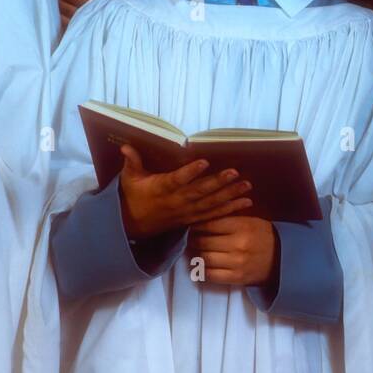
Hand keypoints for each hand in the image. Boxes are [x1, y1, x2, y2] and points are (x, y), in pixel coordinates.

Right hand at [117, 145, 252, 239]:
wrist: (132, 226)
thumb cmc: (133, 196)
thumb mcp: (129, 179)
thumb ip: (132, 162)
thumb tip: (126, 146)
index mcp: (161, 189)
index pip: (177, 180)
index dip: (190, 172)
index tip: (204, 162)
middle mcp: (176, 201)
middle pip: (200, 193)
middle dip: (218, 183)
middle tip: (235, 172)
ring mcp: (186, 212)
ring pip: (211, 204)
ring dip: (230, 195)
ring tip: (247, 186)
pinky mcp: (193, 219)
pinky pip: (214, 215)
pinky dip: (231, 209)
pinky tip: (246, 202)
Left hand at [187, 216, 276, 286]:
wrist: (283, 259)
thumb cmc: (263, 236)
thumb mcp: (249, 221)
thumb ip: (227, 219)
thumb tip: (201, 219)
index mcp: (241, 226)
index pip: (210, 224)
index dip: (197, 225)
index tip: (192, 225)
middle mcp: (238, 244)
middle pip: (203, 242)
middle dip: (193, 240)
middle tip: (190, 238)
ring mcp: (237, 263)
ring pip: (205, 258)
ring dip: (196, 255)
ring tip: (196, 250)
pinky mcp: (237, 278)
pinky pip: (211, 275)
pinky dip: (203, 270)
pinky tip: (203, 265)